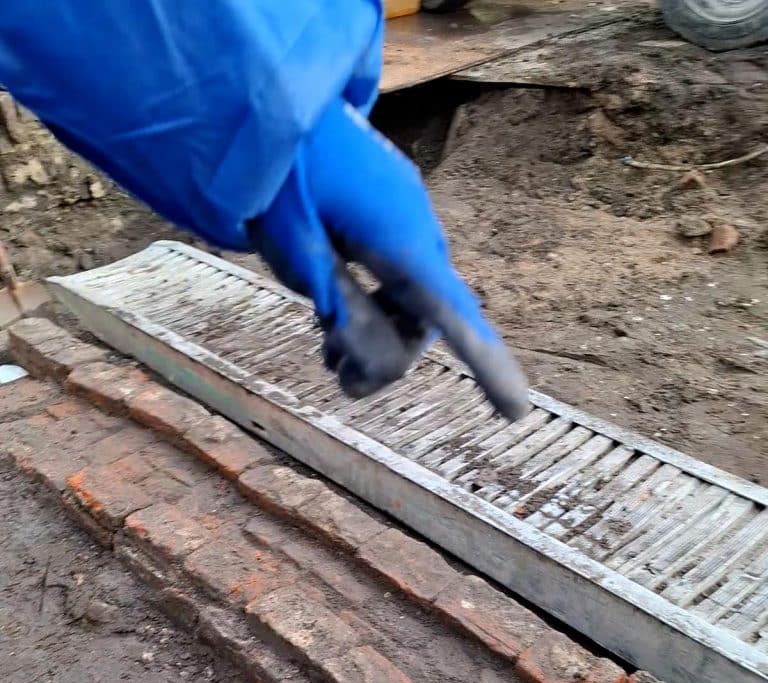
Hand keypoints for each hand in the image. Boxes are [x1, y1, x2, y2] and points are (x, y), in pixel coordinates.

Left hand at [250, 99, 528, 419]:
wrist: (269, 100)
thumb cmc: (276, 173)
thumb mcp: (296, 247)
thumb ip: (337, 304)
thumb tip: (373, 353)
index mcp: (399, 240)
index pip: (452, 314)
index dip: (486, 365)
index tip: (517, 413)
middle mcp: (415, 231)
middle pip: (425, 318)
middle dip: (387, 354)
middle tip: (337, 372)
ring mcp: (405, 219)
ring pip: (409, 300)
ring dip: (373, 331)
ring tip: (328, 346)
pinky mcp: (390, 213)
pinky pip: (396, 274)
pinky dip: (371, 303)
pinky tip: (334, 311)